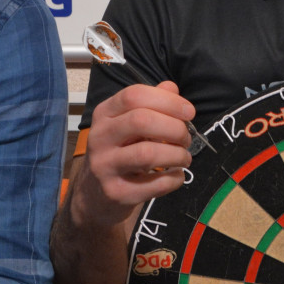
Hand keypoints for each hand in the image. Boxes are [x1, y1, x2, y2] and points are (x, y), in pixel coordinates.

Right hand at [74, 81, 195, 229]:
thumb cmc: (119, 153)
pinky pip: (154, 185)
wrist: (95, 195)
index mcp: (104, 114)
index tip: (189, 112)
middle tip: (186, 138)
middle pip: (141, 121)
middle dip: (174, 128)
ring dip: (177, 155)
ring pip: (148, 153)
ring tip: (184, 158)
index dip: (167, 101)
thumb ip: (150, 104)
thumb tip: (172, 88)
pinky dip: (174, 179)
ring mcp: (104, 166)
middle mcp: (99, 137)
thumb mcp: (129, 124)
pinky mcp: (116, 193)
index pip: (134, 96)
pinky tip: (177, 176)